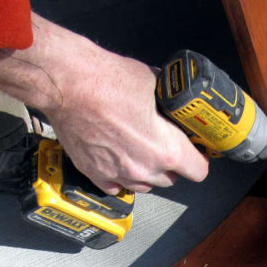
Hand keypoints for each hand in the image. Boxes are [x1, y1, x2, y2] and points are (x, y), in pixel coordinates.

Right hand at [0, 13, 208, 192]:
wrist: (67, 83)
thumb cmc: (109, 80)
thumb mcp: (154, 83)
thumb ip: (169, 101)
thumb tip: (175, 99)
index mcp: (166, 150)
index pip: (198, 171)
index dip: (200, 159)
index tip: (195, 151)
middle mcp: (143, 169)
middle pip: (171, 180)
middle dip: (172, 164)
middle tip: (165, 144)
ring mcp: (117, 175)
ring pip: (144, 185)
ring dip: (147, 172)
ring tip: (140, 150)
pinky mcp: (93, 173)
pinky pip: (116, 186)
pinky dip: (120, 177)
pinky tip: (118, 158)